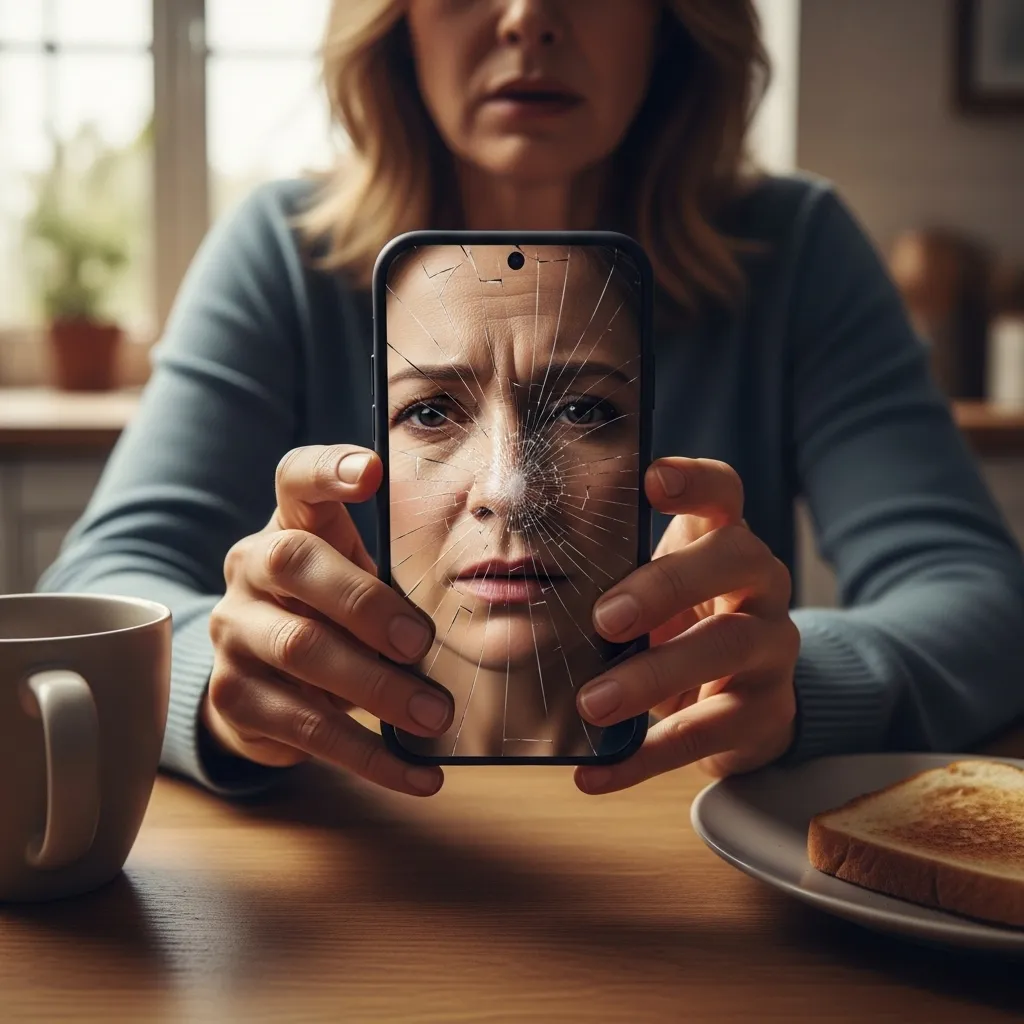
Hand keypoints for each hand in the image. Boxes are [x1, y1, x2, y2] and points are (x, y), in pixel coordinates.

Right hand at [204, 444, 453, 796]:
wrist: (260, 679)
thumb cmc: (332, 617)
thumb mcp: (359, 586)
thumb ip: (391, 588)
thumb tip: (451, 630)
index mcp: (291, 526)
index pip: (297, 479)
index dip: (330, 469)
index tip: (372, 471)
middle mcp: (250, 567)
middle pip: (294, 562)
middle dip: (365, 603)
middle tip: (421, 643)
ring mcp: (233, 631)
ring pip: (300, 650)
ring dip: (378, 689)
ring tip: (435, 717)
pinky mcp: (232, 697)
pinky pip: (305, 727)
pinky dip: (370, 756)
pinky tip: (418, 774)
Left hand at [574, 458, 799, 793]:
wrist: (740, 699)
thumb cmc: (679, 627)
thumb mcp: (654, 593)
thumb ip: (615, 578)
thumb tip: (522, 587)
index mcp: (724, 541)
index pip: (725, 492)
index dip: (695, 480)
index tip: (652, 479)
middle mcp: (761, 584)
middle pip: (736, 560)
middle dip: (668, 585)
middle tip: (605, 619)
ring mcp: (772, 646)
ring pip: (729, 647)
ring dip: (655, 676)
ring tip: (594, 704)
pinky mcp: (766, 711)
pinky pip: (710, 732)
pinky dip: (648, 757)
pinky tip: (595, 773)